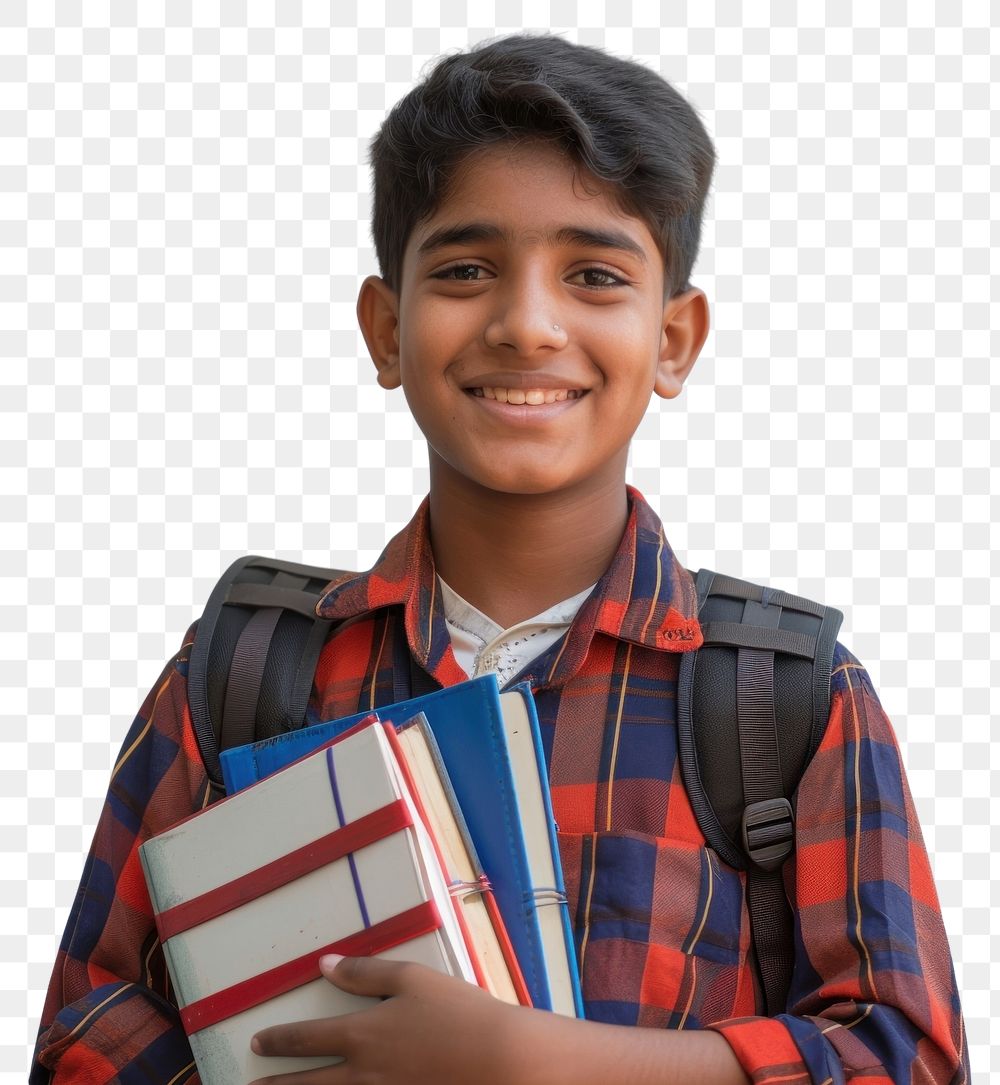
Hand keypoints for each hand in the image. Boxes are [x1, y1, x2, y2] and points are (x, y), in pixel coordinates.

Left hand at [249, 954, 525, 1084]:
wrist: (500, 1061)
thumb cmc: (458, 1012)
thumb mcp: (412, 979)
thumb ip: (365, 972)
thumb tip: (324, 965)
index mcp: (362, 1035)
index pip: (307, 1038)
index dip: (279, 1041)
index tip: (258, 1043)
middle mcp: (363, 1074)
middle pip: (307, 1083)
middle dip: (276, 1083)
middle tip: (253, 1084)